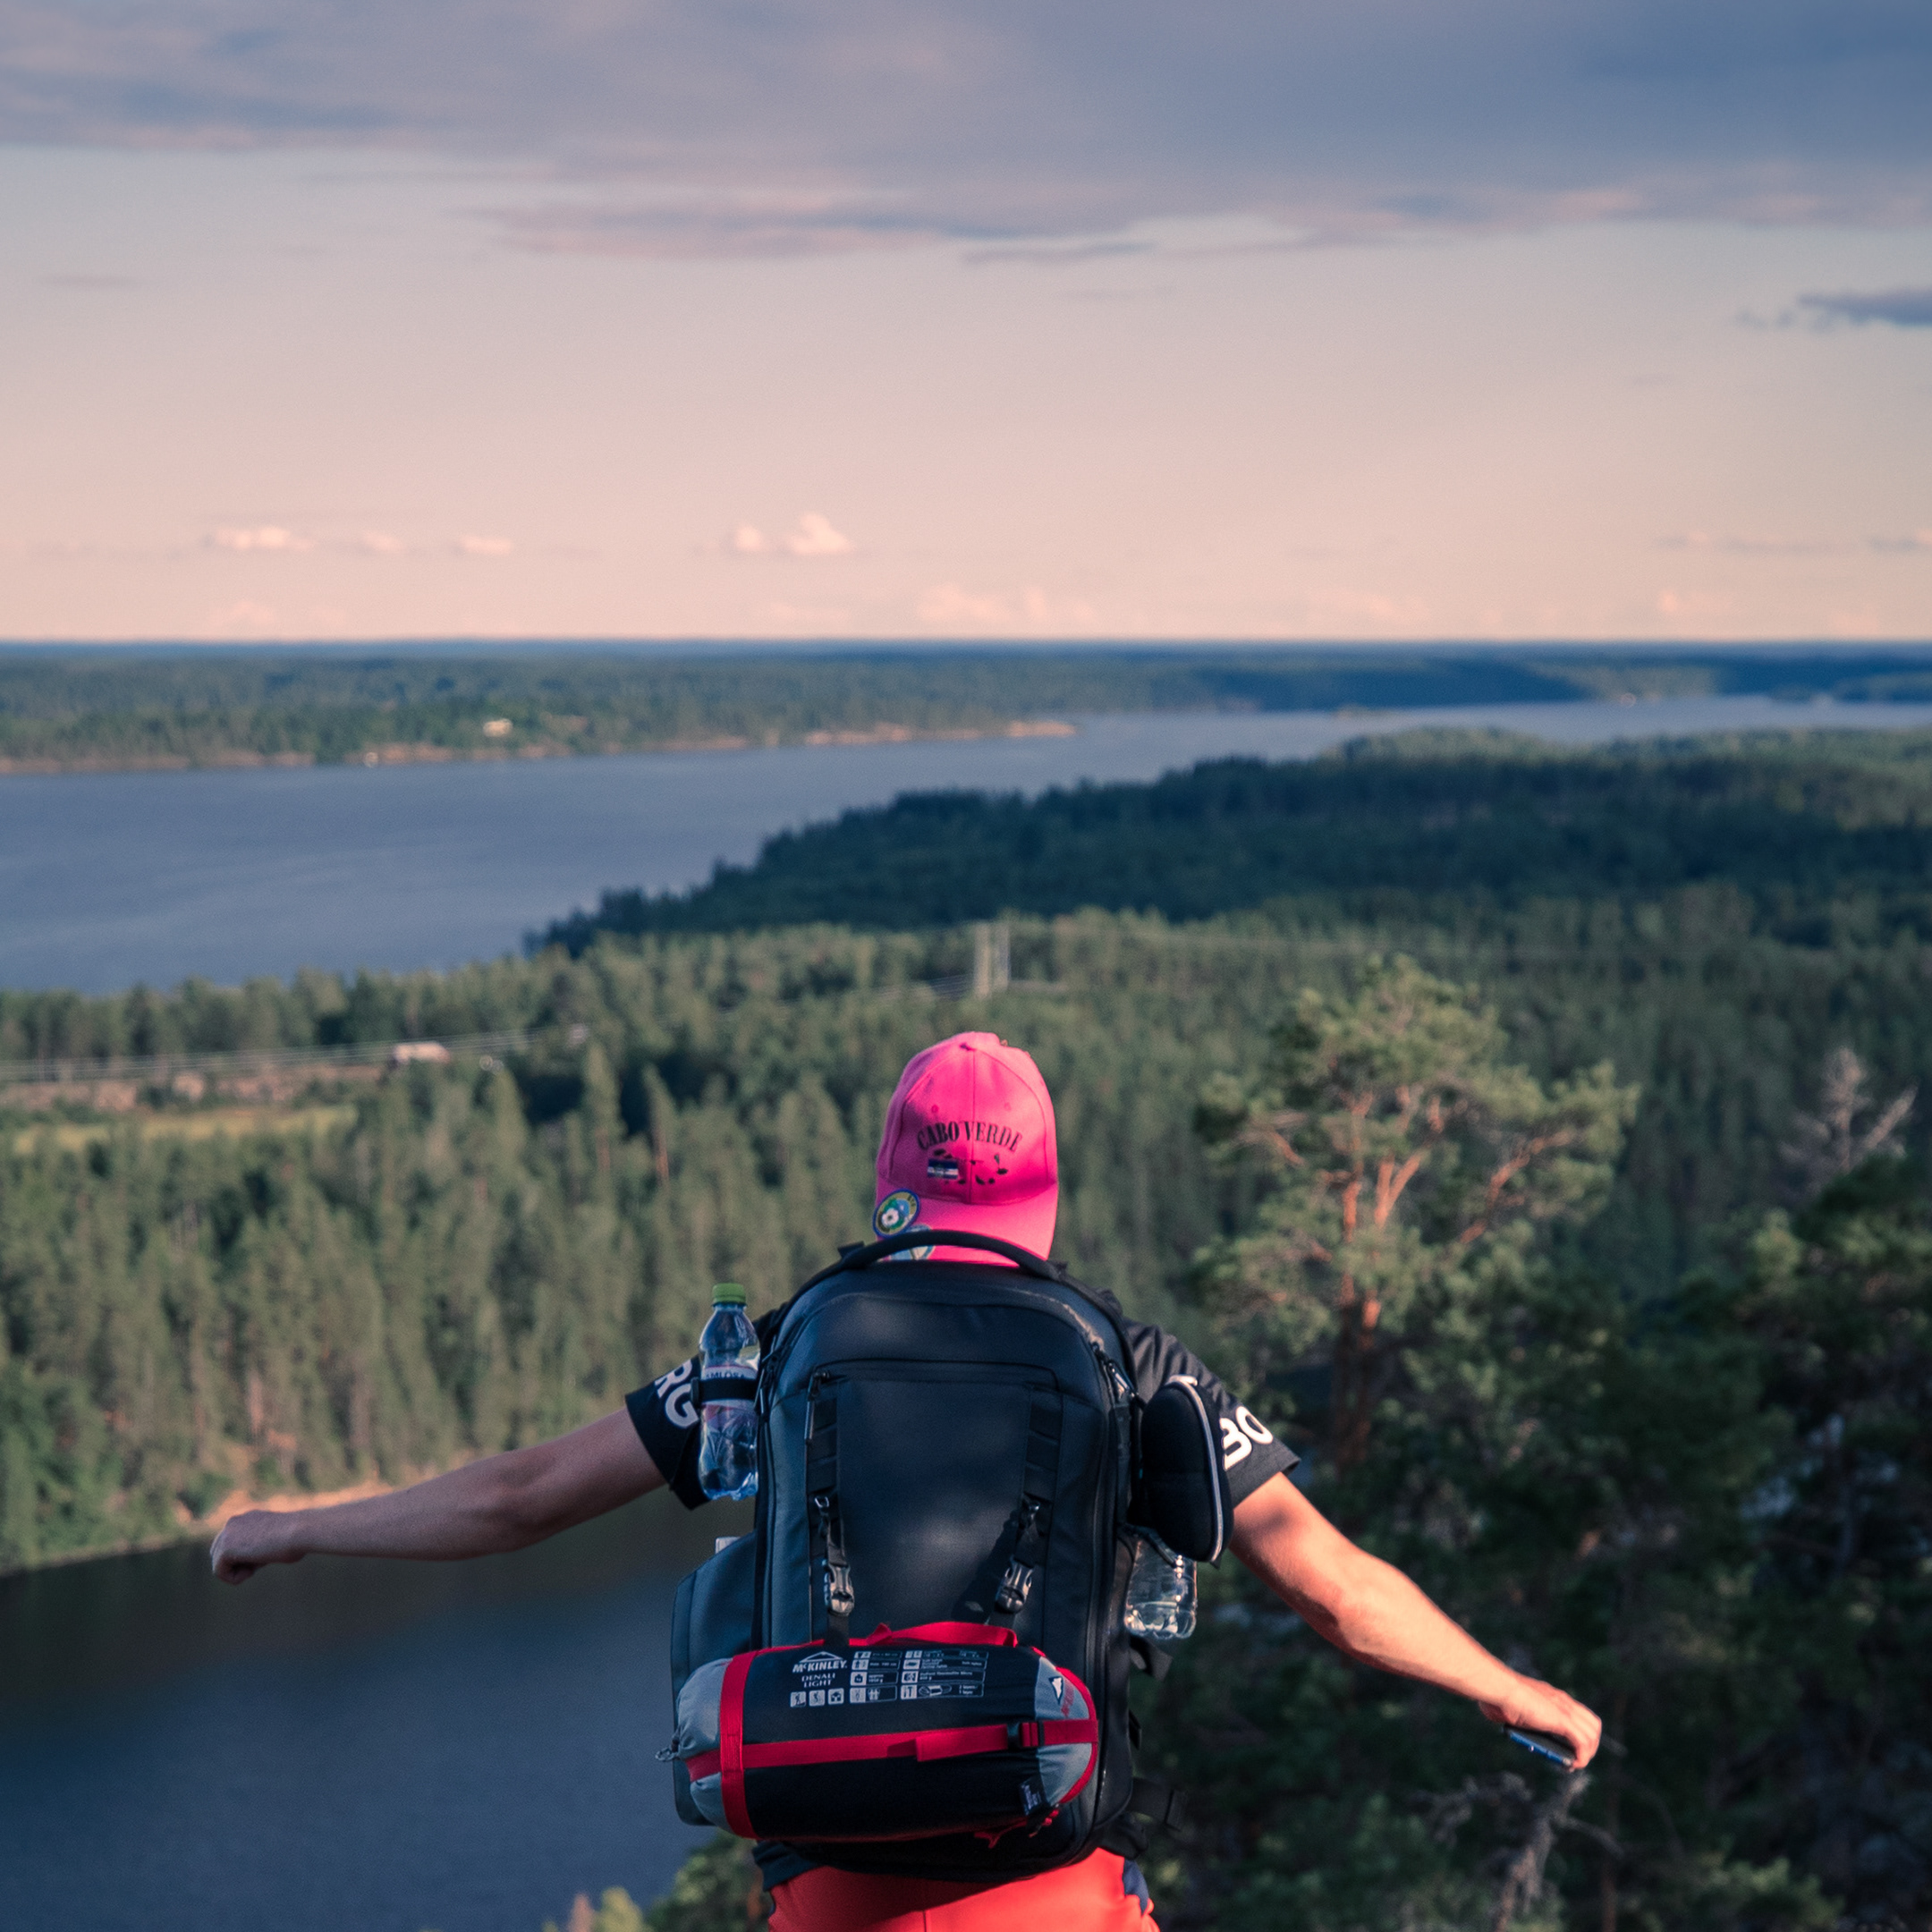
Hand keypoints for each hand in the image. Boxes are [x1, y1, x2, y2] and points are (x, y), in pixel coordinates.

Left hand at [210, 1509, 302, 1584]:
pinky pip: (219, 1572)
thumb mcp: (277, 1540)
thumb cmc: (299, 1539)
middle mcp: (233, 1522)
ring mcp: (227, 1533)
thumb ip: (260, 1545)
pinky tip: (252, 1571)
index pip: (231, 1543)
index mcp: (246, 1517)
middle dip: (236, 1564)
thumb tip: (252, 1560)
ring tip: (256, 1567)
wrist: (300, 1531)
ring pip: (218, 1563)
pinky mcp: (225, 1548)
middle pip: (218, 1553)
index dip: (245, 1558)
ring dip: (237, 1571)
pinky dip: (235, 1578)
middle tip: (258, 1565)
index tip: (264, 1557)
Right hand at [1479, 1676, 1601, 1770]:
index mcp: (1552, 1697)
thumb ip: (1514, 1717)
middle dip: (1589, 1745)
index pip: (1579, 1714)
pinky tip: (1571, 1764)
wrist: (1499, 1689)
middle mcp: (1563, 1701)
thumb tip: (1505, 1723)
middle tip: (1574, 1758)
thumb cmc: (1497, 1698)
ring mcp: (1564, 1710)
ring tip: (1573, 1764)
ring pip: (1592, 1734)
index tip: (1569, 1748)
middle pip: (1592, 1724)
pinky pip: (1582, 1742)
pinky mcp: (1562, 1720)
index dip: (1579, 1733)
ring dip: (1587, 1753)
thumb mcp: (1511, 1711)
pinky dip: (1581, 1757)